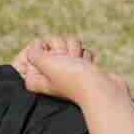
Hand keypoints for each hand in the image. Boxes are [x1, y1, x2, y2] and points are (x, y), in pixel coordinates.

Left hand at [12, 36, 130, 106]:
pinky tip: (86, 66)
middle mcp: (48, 75)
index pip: (31, 51)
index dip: (44, 50)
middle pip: (51, 44)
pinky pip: (80, 50)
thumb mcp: (46, 64)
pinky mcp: (80, 67)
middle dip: (62, 49)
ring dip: (75, 51)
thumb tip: (35, 44)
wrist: (101, 89)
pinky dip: (85, 56)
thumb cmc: (72, 78)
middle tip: (67, 64)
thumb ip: (34, 53)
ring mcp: (65, 70)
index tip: (52, 59)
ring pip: (67, 44)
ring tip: (78, 65)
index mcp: (35, 79)